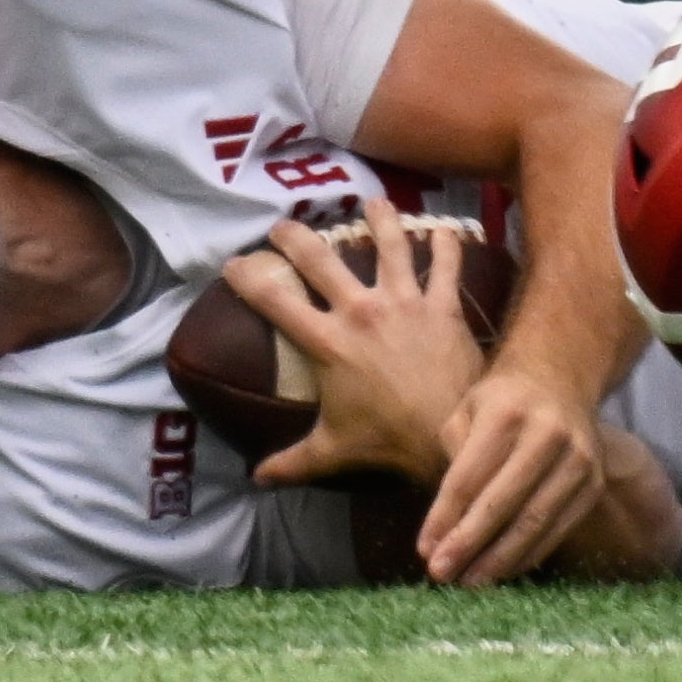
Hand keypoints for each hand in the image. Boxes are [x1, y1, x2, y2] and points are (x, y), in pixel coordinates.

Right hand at [230, 206, 488, 496]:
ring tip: (374, 201)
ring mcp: (405, 302)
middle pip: (320, 258)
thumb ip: (291, 462)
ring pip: (390, 244)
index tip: (234, 262)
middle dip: (296, 236)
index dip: (248, 277)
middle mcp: (362, 311)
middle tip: (283, 224)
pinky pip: (446, 265)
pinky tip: (445, 229)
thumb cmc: (386, 441)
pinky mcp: (443, 305)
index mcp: (328, 342)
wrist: (448, 437)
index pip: (275, 301)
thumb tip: (255, 479)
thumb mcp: (331, 450)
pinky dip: (447, 243)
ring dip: (381, 219)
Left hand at [420, 357, 611, 585]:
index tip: (425, 551)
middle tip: (441, 574)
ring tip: (469, 582)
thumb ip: (453, 465)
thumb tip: (437, 536)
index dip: (444, 518)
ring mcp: (578, 458)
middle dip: (468, 543)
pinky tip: (502, 570)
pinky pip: (557, 529)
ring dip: (497, 559)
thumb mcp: (466, 413)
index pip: (468, 476)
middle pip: (502, 502)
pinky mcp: (594, 483)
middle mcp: (548, 433)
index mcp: (507, 412)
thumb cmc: (501, 404)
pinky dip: (527, 555)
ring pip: (533, 522)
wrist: (561, 381)